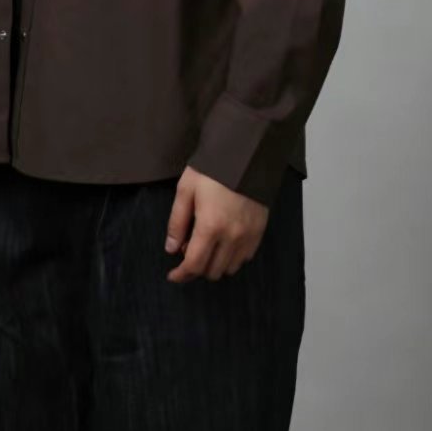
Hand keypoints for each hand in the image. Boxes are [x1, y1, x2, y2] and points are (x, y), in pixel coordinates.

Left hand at [164, 166, 268, 282]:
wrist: (246, 155)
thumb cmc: (211, 170)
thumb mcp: (186, 190)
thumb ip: (177, 222)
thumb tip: (172, 249)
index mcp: (210, 227)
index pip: (194, 265)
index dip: (181, 274)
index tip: (173, 275)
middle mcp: (231, 237)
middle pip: (212, 271)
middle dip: (196, 267)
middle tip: (188, 249)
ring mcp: (248, 236)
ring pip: (229, 268)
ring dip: (215, 264)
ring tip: (207, 244)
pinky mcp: (260, 231)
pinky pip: (245, 258)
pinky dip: (232, 257)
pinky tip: (224, 242)